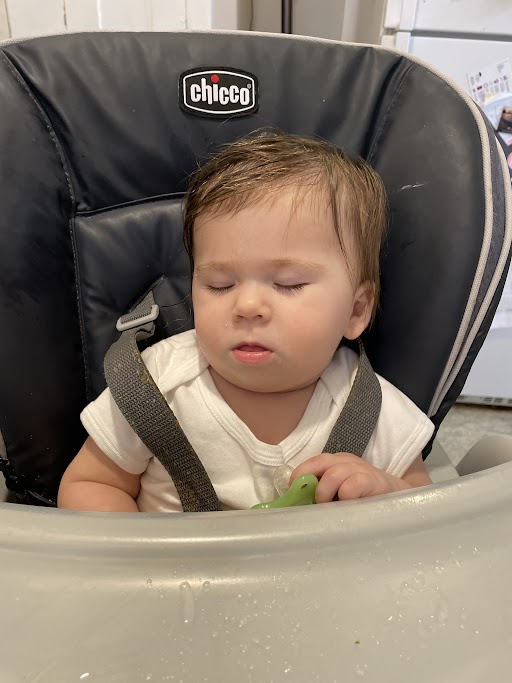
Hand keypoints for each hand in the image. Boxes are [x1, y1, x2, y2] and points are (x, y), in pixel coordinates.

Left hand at [290, 452, 409, 503]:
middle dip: (309, 483)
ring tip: (330, 509)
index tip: (291, 493)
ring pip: (333, 475)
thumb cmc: (362, 496)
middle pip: (319, 463)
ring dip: (325, 494)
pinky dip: (344, 498)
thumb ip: (322, 494)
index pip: (312, 462)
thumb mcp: (340, 491)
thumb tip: (296, 506)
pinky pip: (351, 486)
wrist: (397, 496)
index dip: (298, 476)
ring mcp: (360, 469)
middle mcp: (345, 462)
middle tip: (312, 503)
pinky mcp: (373, 481)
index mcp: (335, 462)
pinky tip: (348, 508)